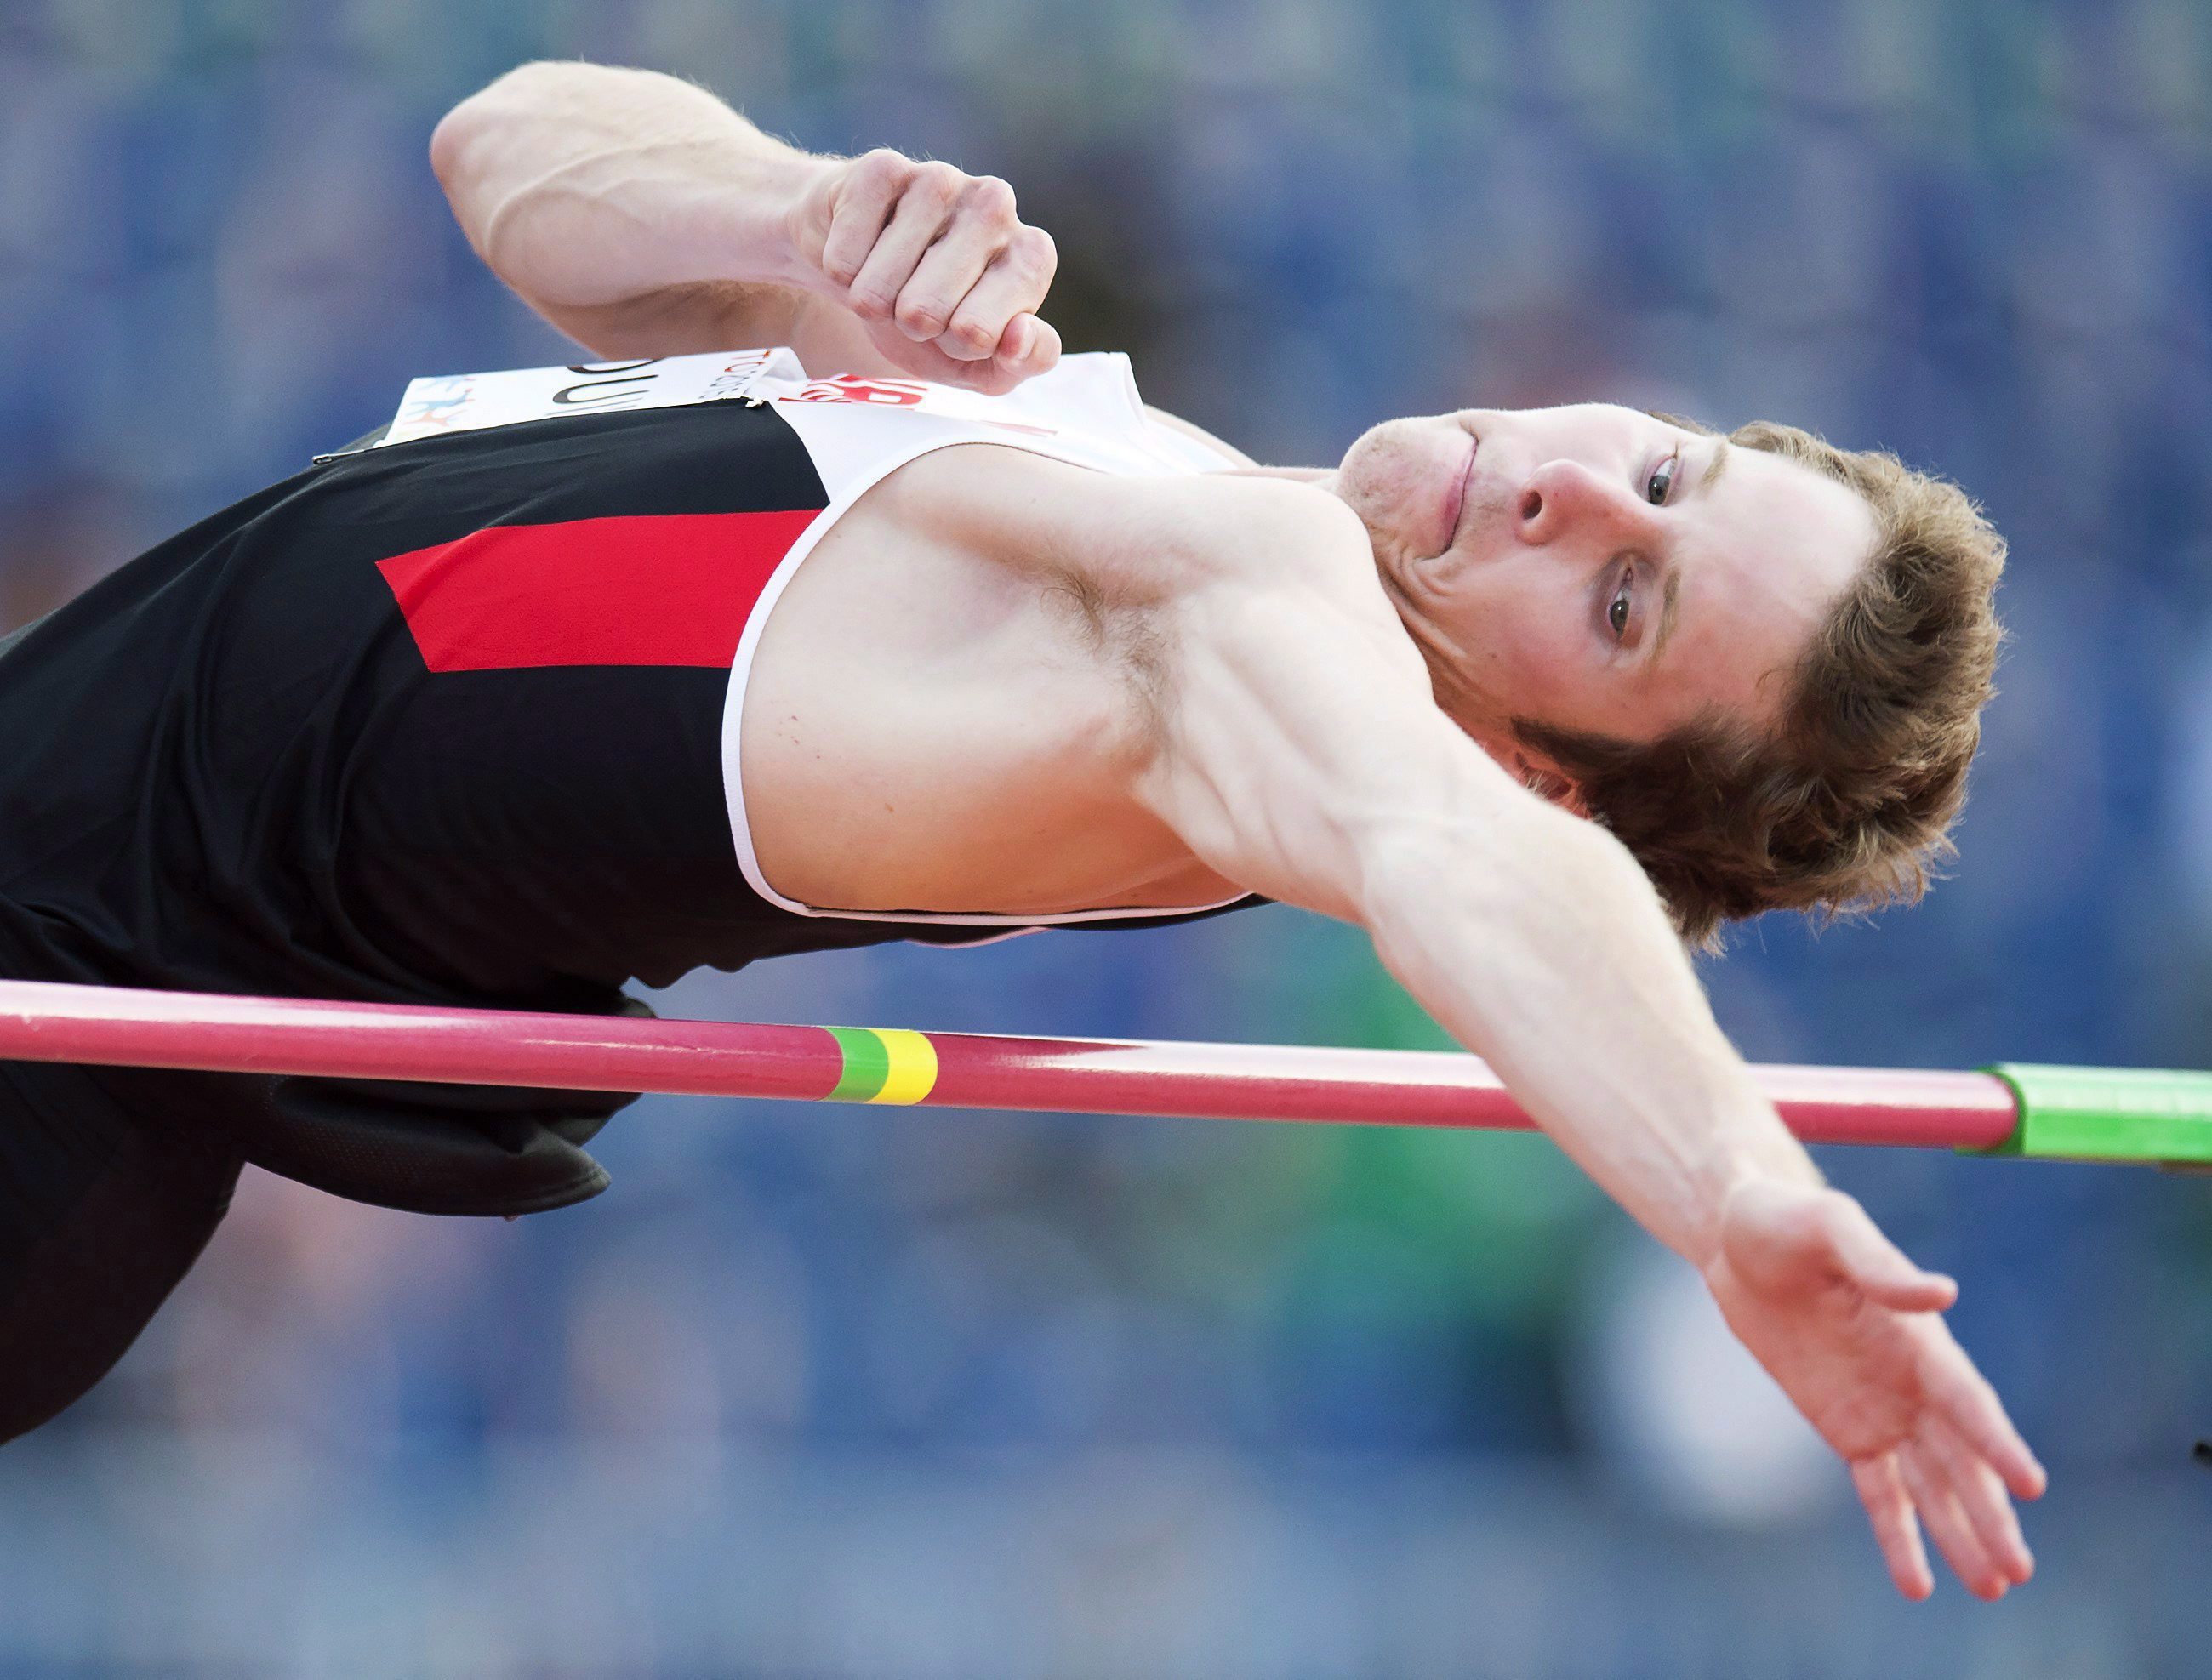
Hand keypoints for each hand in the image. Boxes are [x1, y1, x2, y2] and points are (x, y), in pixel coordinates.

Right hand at [787, 149, 1061, 393]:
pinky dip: (841, 274)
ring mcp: (940, 179)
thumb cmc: (936, 317)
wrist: (867, 265)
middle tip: (915, 304)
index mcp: (1032, 256)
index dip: (955, 346)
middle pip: (927, 312)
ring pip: (881, 289)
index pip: (979, 336)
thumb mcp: (988, 360)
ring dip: (873, 302)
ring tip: (887, 281)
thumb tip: (1019, 337)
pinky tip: (860, 253)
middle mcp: (996, 206)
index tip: (959, 326)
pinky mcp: (883, 170)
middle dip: (912, 326)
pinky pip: (844, 260)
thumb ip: (1026, 361)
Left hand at [1700, 1176, 2046, 1600]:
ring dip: (1959, 1534)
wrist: (1737, 1237)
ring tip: (1992, 1587)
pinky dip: (1898, 1535)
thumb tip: (1941, 1294)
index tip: (2029, 1485)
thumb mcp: (1827, 1228)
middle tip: (2019, 1569)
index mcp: (1919, 1338)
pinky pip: (1879, 1491)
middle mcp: (1913, 1382)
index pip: (1965, 1399)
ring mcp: (1884, 1409)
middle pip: (1959, 1458)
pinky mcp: (1847, 1428)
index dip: (1996, 1442)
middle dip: (1989, 1512)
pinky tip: (1917, 1584)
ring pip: (1930, 1484)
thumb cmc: (1786, 1220)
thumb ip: (1879, 1265)